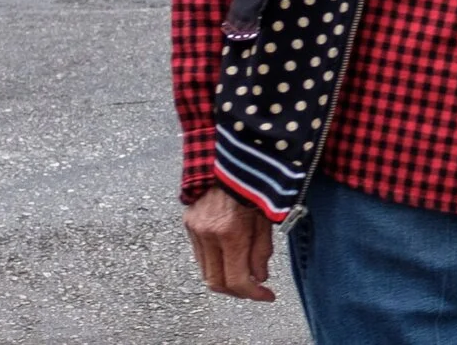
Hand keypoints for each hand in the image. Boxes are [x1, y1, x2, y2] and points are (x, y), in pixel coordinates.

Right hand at [184, 186, 275, 301]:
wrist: (227, 159)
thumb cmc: (252, 183)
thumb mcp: (266, 216)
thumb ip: (262, 250)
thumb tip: (260, 278)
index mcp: (229, 231)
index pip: (237, 279)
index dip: (253, 294)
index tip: (267, 296)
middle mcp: (207, 233)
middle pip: (216, 282)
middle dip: (238, 292)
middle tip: (256, 290)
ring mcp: (194, 229)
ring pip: (205, 271)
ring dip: (225, 279)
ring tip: (245, 275)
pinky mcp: (188, 224)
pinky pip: (200, 256)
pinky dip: (215, 264)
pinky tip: (230, 258)